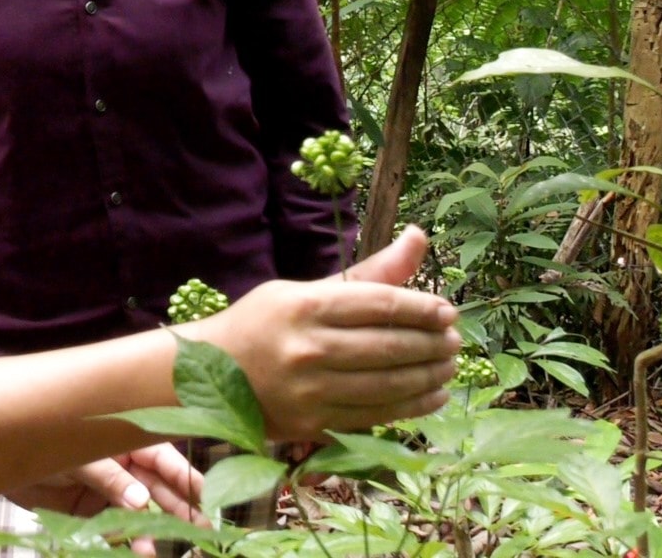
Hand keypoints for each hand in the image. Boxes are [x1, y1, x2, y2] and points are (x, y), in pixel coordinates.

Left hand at [6, 443, 204, 556]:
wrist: (1, 456)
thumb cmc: (42, 440)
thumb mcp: (78, 457)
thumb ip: (110, 478)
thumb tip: (140, 501)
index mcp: (126, 441)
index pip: (166, 459)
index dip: (188, 479)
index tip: (210, 499)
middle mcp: (125, 465)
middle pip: (160, 488)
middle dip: (180, 510)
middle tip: (204, 531)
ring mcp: (110, 490)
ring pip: (141, 512)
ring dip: (153, 530)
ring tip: (160, 549)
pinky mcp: (92, 512)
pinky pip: (116, 528)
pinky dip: (127, 541)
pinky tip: (139, 552)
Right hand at [190, 225, 460, 441]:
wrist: (205, 374)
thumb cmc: (264, 323)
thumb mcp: (308, 289)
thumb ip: (369, 272)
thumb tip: (420, 236)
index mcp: (306, 306)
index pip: (381, 304)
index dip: (422, 307)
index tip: (447, 310)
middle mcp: (308, 348)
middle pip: (389, 346)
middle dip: (432, 343)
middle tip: (455, 340)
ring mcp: (310, 391)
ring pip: (388, 385)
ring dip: (429, 376)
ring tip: (449, 365)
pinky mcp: (312, 424)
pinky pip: (375, 416)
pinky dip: (412, 407)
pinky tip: (432, 395)